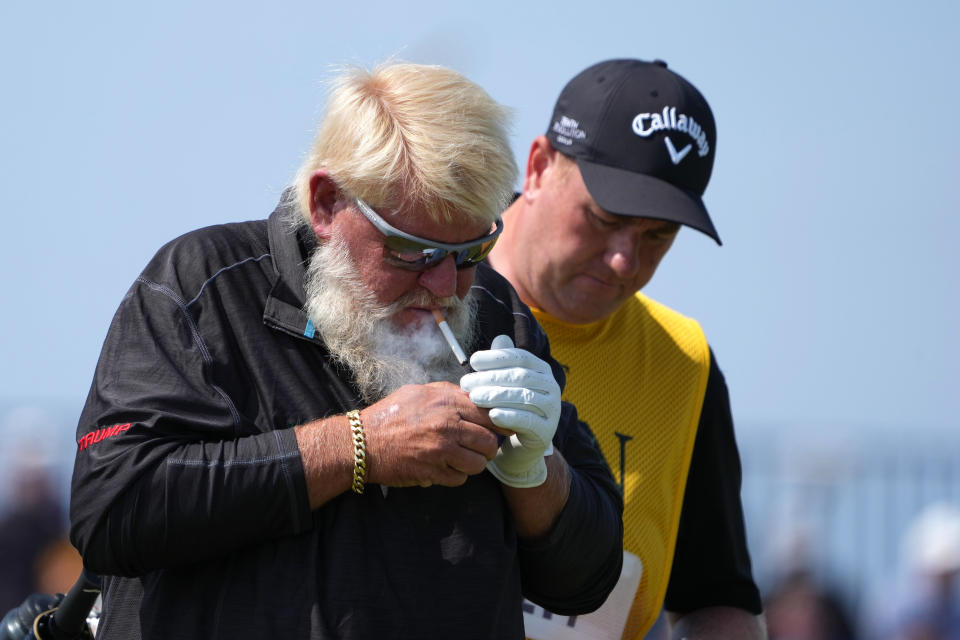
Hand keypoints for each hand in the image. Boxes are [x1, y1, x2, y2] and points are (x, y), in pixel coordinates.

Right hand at [360, 382, 499, 487]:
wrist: (363, 443)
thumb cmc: (390, 415)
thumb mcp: (418, 392)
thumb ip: (448, 393)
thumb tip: (473, 396)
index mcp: (446, 403)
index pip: (489, 413)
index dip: (501, 423)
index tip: (505, 429)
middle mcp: (447, 426)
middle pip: (489, 442)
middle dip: (489, 447)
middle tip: (482, 448)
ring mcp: (441, 451)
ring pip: (478, 464)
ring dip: (474, 464)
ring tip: (464, 459)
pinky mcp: (433, 472)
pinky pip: (460, 479)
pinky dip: (457, 476)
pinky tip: (446, 468)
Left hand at [460, 335, 560, 487]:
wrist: (522, 447)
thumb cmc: (511, 409)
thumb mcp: (506, 384)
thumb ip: (504, 363)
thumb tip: (500, 338)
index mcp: (541, 370)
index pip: (519, 357)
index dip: (496, 357)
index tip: (472, 361)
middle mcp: (551, 386)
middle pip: (520, 376)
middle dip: (491, 378)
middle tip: (466, 383)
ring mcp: (552, 409)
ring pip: (524, 397)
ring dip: (496, 395)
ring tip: (475, 397)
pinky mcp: (546, 430)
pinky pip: (528, 420)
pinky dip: (509, 416)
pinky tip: (492, 415)